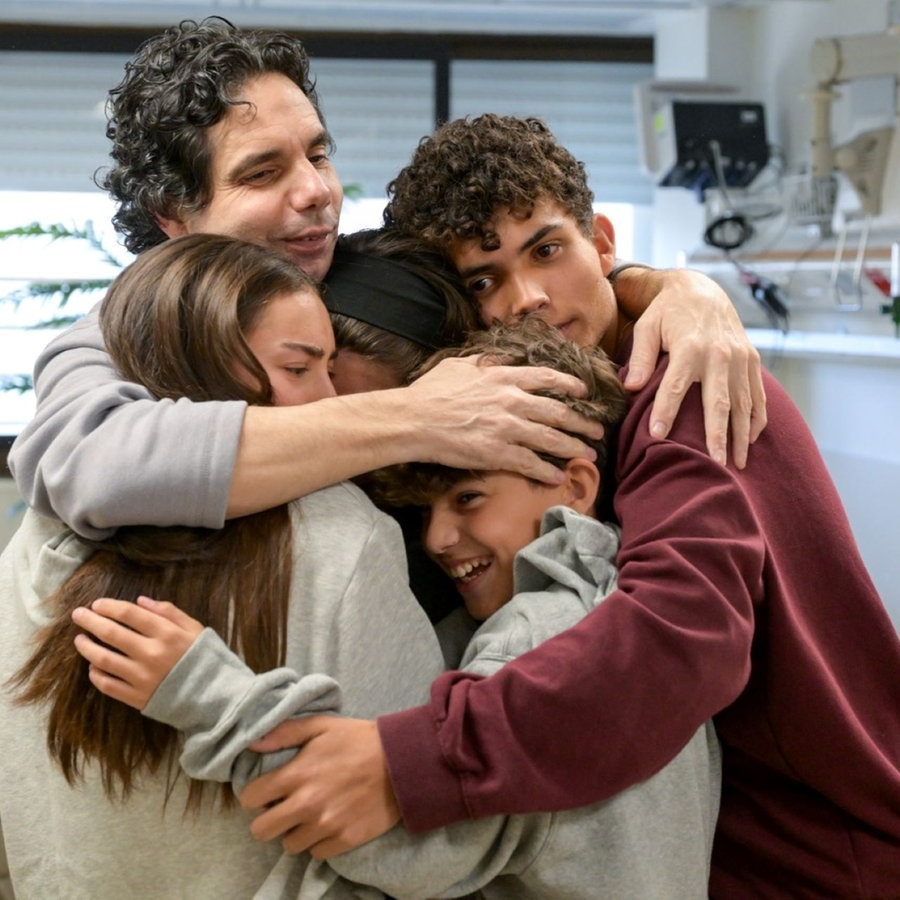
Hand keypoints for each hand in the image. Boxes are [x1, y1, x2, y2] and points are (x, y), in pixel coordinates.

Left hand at [71, 595, 203, 708]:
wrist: (214, 696)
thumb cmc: (205, 657)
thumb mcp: (195, 628)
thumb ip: (169, 611)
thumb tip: (140, 600)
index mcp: (166, 633)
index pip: (129, 614)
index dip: (109, 607)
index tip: (97, 604)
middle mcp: (150, 653)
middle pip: (111, 633)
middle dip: (90, 621)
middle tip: (77, 614)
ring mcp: (141, 677)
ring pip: (103, 659)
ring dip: (86, 647)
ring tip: (79, 639)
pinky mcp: (136, 698)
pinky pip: (108, 685)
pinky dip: (96, 675)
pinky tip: (92, 667)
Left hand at [238, 716, 396, 857]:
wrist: (402, 761)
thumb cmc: (359, 740)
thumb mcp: (321, 726)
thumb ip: (284, 732)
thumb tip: (252, 742)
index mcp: (297, 774)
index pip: (251, 797)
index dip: (255, 794)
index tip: (266, 791)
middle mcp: (307, 804)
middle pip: (262, 830)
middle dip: (267, 819)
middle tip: (283, 809)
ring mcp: (326, 825)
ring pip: (289, 845)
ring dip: (295, 831)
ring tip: (310, 815)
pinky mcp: (344, 840)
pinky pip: (316, 853)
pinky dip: (319, 841)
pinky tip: (329, 823)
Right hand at [405, 355, 604, 483]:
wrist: (415, 420)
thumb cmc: (430, 393)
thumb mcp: (458, 366)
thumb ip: (482, 363)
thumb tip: (496, 359)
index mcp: (502, 377)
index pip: (546, 378)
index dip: (569, 385)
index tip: (583, 392)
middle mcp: (511, 401)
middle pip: (557, 411)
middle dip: (581, 422)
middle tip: (596, 430)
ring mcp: (507, 428)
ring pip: (550, 439)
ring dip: (573, 447)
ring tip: (588, 454)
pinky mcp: (498, 453)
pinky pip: (530, 463)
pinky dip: (546, 470)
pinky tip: (558, 476)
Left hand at [621, 267, 766, 468]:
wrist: (702, 290)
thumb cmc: (667, 312)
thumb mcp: (647, 327)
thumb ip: (640, 357)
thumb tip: (632, 388)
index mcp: (690, 346)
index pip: (676, 386)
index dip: (666, 411)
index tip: (657, 436)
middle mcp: (720, 354)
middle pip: (719, 402)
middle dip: (717, 436)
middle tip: (714, 464)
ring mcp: (740, 357)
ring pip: (744, 403)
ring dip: (741, 435)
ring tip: (737, 464)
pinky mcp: (751, 359)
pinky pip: (758, 393)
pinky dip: (757, 417)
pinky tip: (751, 439)